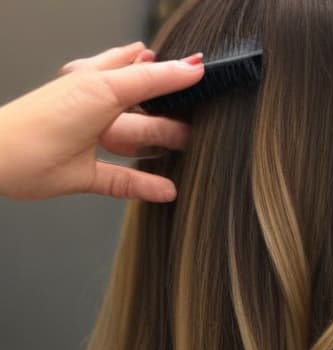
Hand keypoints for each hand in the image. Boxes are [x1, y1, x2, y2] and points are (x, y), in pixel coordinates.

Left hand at [0, 42, 203, 201]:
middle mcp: (97, 110)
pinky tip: (167, 190)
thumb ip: (150, 80)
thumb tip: (191, 69)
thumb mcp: (106, 90)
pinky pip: (124, 180)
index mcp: (98, 83)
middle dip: (171, 113)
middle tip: (199, 121)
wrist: (1, 159)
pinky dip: (146, 185)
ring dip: (160, 145)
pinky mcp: (89, 174)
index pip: (146, 72)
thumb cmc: (45, 119)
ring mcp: (93, 144)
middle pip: (144, 111)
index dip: (176, 73)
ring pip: (136, 142)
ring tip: (188, 148)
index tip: (205, 76)